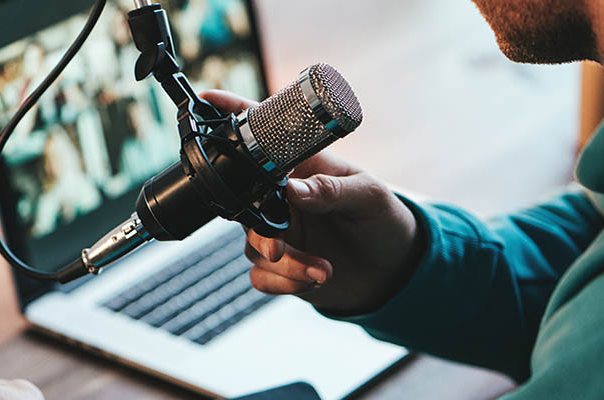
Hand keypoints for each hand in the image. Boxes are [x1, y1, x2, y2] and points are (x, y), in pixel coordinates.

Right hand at [201, 90, 423, 314]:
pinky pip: (261, 276)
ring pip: (253, 247)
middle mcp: (284, 197)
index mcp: (302, 168)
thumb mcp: (369, 197)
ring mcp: (280, 231)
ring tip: (322, 269)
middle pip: (245, 205)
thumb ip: (332, 190)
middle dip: (259, 231)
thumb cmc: (384, 221)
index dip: (232, 115)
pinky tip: (315, 279)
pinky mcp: (281, 266)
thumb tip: (294, 189)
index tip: (208, 100)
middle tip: (278, 248)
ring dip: (285, 264)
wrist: (395, 272)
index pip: (263, 138)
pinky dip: (284, 283)